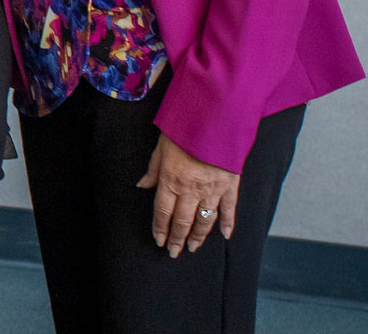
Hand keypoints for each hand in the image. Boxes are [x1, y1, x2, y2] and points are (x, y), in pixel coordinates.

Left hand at [138, 132, 240, 255]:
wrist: (215, 119)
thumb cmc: (184, 130)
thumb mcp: (161, 147)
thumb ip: (153, 170)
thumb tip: (142, 186)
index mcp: (171, 180)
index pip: (163, 212)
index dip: (160, 228)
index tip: (159, 240)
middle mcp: (191, 189)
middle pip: (182, 221)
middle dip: (176, 238)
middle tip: (174, 252)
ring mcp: (212, 189)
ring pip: (204, 220)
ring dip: (198, 236)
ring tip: (192, 247)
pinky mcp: (230, 185)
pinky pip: (229, 209)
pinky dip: (228, 224)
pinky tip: (224, 236)